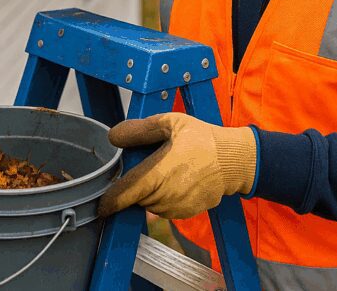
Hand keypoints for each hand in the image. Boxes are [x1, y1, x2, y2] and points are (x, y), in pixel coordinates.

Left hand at [97, 113, 255, 219]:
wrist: (234, 160)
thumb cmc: (202, 139)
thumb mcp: (170, 123)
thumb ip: (139, 130)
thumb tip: (113, 137)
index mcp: (157, 175)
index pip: (123, 195)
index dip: (108, 201)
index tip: (101, 204)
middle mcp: (165, 196)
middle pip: (136, 198)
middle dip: (136, 185)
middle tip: (151, 164)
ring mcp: (176, 208)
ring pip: (150, 204)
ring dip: (151, 192)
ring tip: (168, 169)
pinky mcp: (186, 213)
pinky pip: (165, 208)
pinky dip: (165, 198)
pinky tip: (178, 180)